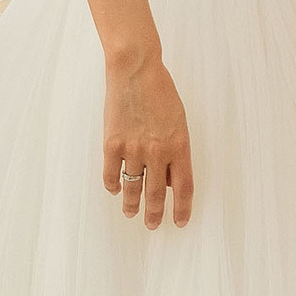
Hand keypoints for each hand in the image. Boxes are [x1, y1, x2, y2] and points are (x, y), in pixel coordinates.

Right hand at [103, 54, 192, 228]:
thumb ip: (175, 150)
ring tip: (131, 213)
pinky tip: (114, 190)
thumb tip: (169, 177)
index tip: (180, 221)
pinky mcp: (112, 144)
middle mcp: (157, 152)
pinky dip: (112, 185)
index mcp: (179, 146)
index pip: (184, 187)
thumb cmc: (161, 92)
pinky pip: (111, 174)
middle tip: (152, 225)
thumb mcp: (179, 122)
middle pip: (157, 194)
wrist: (136, 70)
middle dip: (155, 214)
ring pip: (132, 188)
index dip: (182, 208)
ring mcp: (133, 149)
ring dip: (132, 205)